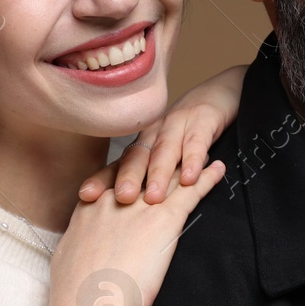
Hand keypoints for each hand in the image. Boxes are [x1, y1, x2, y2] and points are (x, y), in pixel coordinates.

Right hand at [48, 158, 225, 305]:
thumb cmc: (75, 296)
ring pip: (168, 174)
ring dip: (187, 160)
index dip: (131, 168)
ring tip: (201, 150)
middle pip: (142, 167)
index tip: (142, 163)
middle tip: (175, 146)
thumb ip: (79, 249)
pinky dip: (206, 178)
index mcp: (89, 208)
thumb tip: (81, 253)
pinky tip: (218, 169)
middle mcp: (114, 199)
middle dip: (159, 155)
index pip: (114, 177)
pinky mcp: (165, 220)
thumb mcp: (70, 262)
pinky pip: (190, 191)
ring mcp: (140, 207)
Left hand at [77, 64, 245, 205]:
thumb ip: (151, 177)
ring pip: (165, 150)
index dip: (102, 179)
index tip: (85, 197)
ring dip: (159, 173)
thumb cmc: (189, 133)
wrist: (220, 93)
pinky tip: (191, 178)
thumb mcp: (167, 153)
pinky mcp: (205, 120)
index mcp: (143, 144)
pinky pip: (197, 141)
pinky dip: (194, 160)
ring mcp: (179, 125)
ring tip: (154, 198)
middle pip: (138, 157)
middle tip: (121, 199)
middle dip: (128, 178)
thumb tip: (126, 212)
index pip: (118, 164)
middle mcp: (155, 133)